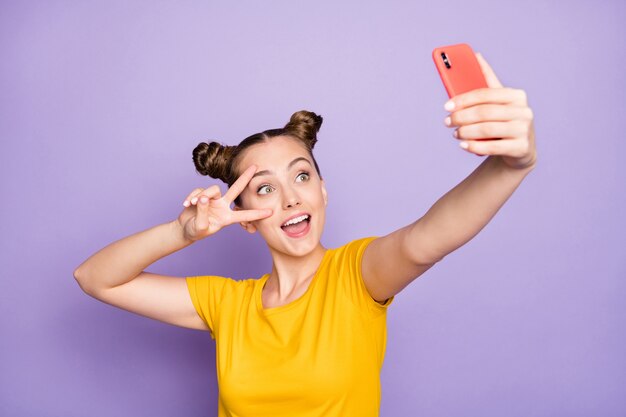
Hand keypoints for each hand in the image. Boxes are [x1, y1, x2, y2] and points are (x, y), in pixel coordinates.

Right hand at [176, 165, 272, 241]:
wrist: (184, 229)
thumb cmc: (195, 231)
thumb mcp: (199, 226)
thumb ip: (202, 212)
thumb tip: (203, 198)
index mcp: (226, 218)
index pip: (244, 215)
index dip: (256, 214)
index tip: (271, 212)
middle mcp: (222, 206)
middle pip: (236, 189)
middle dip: (245, 177)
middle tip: (255, 166)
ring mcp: (213, 200)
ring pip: (212, 190)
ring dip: (202, 195)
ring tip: (193, 204)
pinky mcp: (202, 195)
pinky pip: (199, 190)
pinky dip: (191, 196)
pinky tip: (186, 204)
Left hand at [444, 52, 536, 169]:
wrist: (520, 149)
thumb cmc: (503, 120)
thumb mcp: (498, 101)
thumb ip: (487, 80)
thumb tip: (476, 55)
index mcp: (516, 95)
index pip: (485, 94)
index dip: (463, 100)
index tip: (446, 106)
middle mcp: (523, 111)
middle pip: (484, 112)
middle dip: (461, 117)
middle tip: (447, 122)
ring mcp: (524, 130)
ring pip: (486, 129)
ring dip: (465, 132)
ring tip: (455, 133)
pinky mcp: (521, 148)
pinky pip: (492, 147)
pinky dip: (474, 146)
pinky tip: (463, 145)